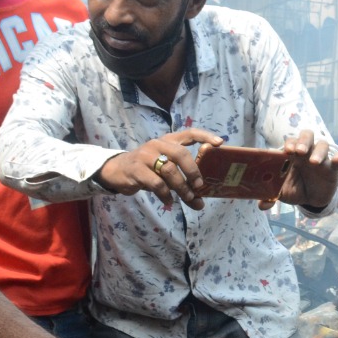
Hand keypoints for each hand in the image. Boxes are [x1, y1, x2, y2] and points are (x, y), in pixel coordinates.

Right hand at [95, 128, 220, 209]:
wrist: (118, 171)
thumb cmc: (148, 170)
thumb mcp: (166, 171)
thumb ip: (184, 182)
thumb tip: (201, 204)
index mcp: (168, 141)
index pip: (189, 133)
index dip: (205, 136)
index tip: (220, 143)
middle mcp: (158, 144)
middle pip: (181, 154)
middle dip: (193, 171)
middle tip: (200, 186)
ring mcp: (146, 155)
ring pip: (169, 170)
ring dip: (182, 187)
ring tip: (187, 198)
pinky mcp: (137, 169)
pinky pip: (157, 183)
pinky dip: (166, 195)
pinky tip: (168, 201)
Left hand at [261, 130, 337, 210]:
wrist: (311, 200)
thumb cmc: (294, 189)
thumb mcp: (281, 193)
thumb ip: (270, 196)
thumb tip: (262, 206)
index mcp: (292, 155)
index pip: (291, 141)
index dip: (290, 143)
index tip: (287, 151)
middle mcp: (306, 153)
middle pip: (307, 136)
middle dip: (303, 141)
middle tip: (300, 151)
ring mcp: (320, 159)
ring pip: (322, 145)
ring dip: (319, 151)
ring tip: (313, 162)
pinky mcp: (332, 167)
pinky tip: (336, 161)